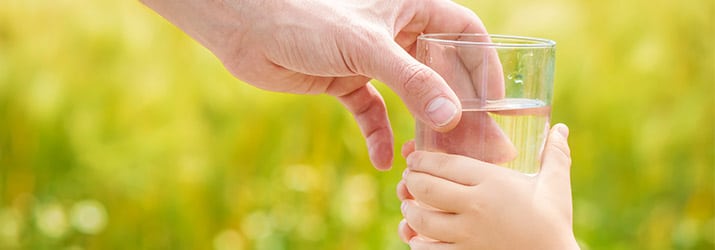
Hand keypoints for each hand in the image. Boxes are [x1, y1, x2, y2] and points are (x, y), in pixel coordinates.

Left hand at [141, 0, 491, 169]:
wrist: (248, 28)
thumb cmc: (308, 19)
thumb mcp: (368, 47)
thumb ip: (412, 80)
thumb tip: (452, 117)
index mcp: (410, 8)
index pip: (464, 33)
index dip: (483, 64)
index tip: (495, 100)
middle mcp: (396, 32)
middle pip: (440, 70)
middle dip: (455, 106)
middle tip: (474, 143)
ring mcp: (372, 59)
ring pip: (409, 95)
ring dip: (421, 126)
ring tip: (436, 157)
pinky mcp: (347, 80)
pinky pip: (372, 111)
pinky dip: (378, 134)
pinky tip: (384, 159)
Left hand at [397, 124, 578, 249]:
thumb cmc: (554, 225)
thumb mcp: (556, 187)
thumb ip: (555, 156)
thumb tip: (560, 128)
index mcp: (493, 183)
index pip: (446, 164)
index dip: (423, 159)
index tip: (414, 158)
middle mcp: (476, 207)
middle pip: (426, 188)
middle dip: (411, 181)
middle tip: (408, 178)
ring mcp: (467, 235)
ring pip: (421, 219)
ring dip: (409, 210)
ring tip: (408, 206)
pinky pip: (426, 248)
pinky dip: (416, 241)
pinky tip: (416, 236)